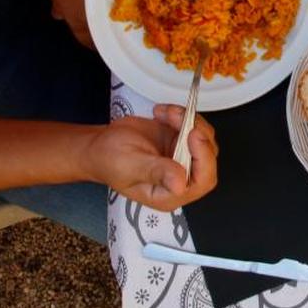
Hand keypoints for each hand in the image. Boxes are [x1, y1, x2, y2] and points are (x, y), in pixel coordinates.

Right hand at [82, 104, 218, 211]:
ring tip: (165, 113)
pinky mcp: (180, 141)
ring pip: (204, 138)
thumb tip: (180, 184)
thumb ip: (156, 173)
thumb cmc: (108, 161)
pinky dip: (182, 115)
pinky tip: (162, 113)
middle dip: (197, 133)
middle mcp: (180, 178)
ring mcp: (182, 158)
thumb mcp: (130, 166)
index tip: (193, 135)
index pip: (202, 181)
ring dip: (189, 121)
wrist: (99, 145)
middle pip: (208, 157)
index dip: (204, 158)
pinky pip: (194, 126)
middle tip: (181, 118)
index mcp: (169, 194)